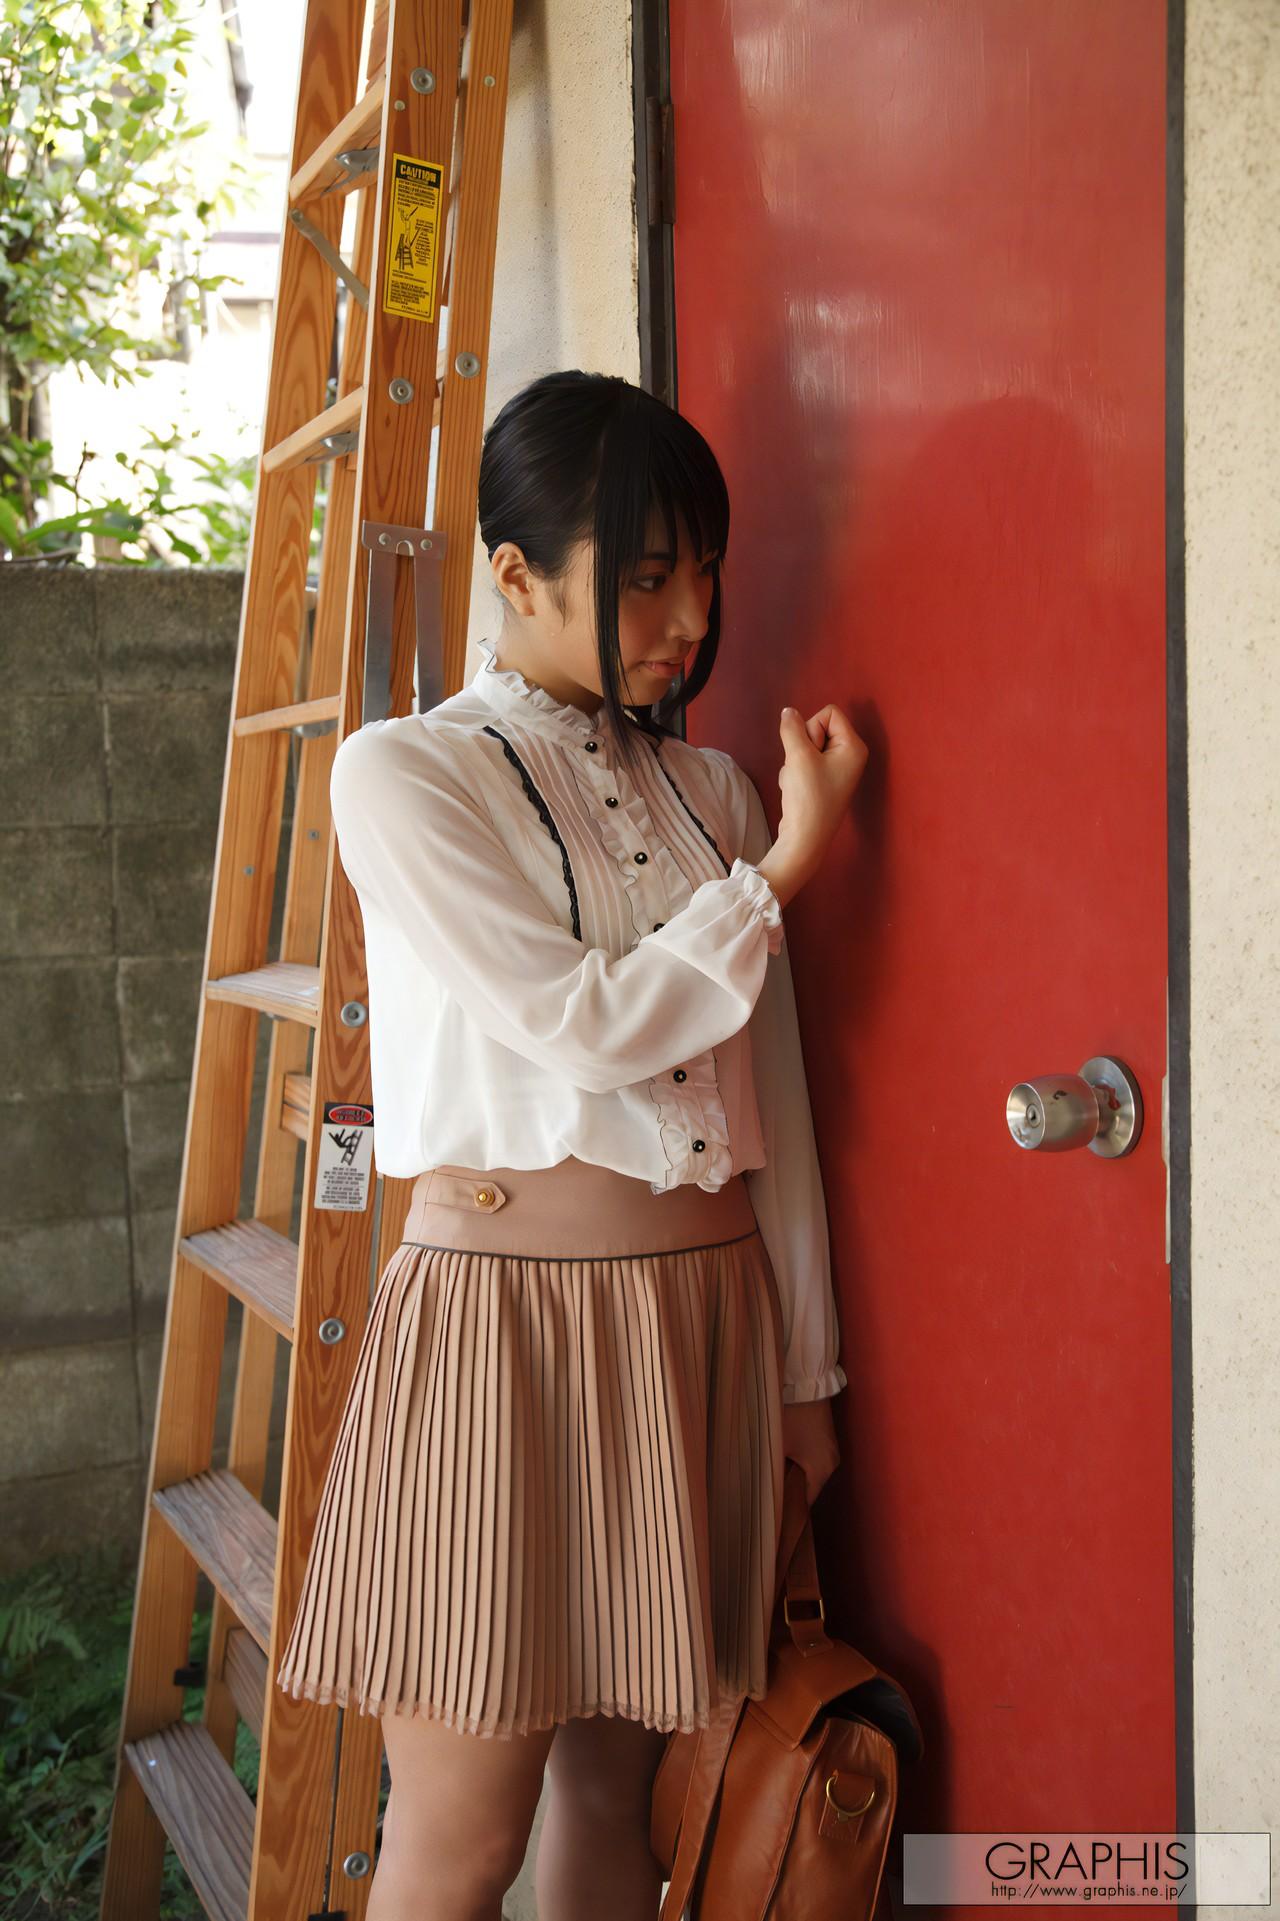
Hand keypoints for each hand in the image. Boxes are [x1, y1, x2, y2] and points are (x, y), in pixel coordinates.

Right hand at [756, 703, 867, 906]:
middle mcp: (850, 755)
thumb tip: (788, 711)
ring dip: (796, 760)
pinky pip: (804, 762)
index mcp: (854, 746)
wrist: (804, 838)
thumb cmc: (808, 797)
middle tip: (805, 768)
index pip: (829, 712)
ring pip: (807, 746)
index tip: (811, 751)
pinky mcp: (823, 781)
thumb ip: (791, 728)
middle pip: (818, 727)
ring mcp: (837, 769)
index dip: (812, 726)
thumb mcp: (798, 756)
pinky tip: (796, 790)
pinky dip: (795, 773)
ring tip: (800, 782)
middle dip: (803, 745)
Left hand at [781, 1396, 839, 1506]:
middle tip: (772, 1495)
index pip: (807, 1501)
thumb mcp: (778, 1446)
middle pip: (811, 1487)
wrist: (808, 1385)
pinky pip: (817, 1460)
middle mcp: (832, 1464)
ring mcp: (832, 1451)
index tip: (776, 1515)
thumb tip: (765, 1488)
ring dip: (798, 1475)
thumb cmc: (792, 1416)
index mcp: (822, 1471)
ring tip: (778, 1477)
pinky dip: (804, 1463)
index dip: (791, 1508)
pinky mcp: (828, 1440)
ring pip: (813, 1473)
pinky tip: (788, 1459)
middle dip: (793, 1491)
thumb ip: (774, 1470)